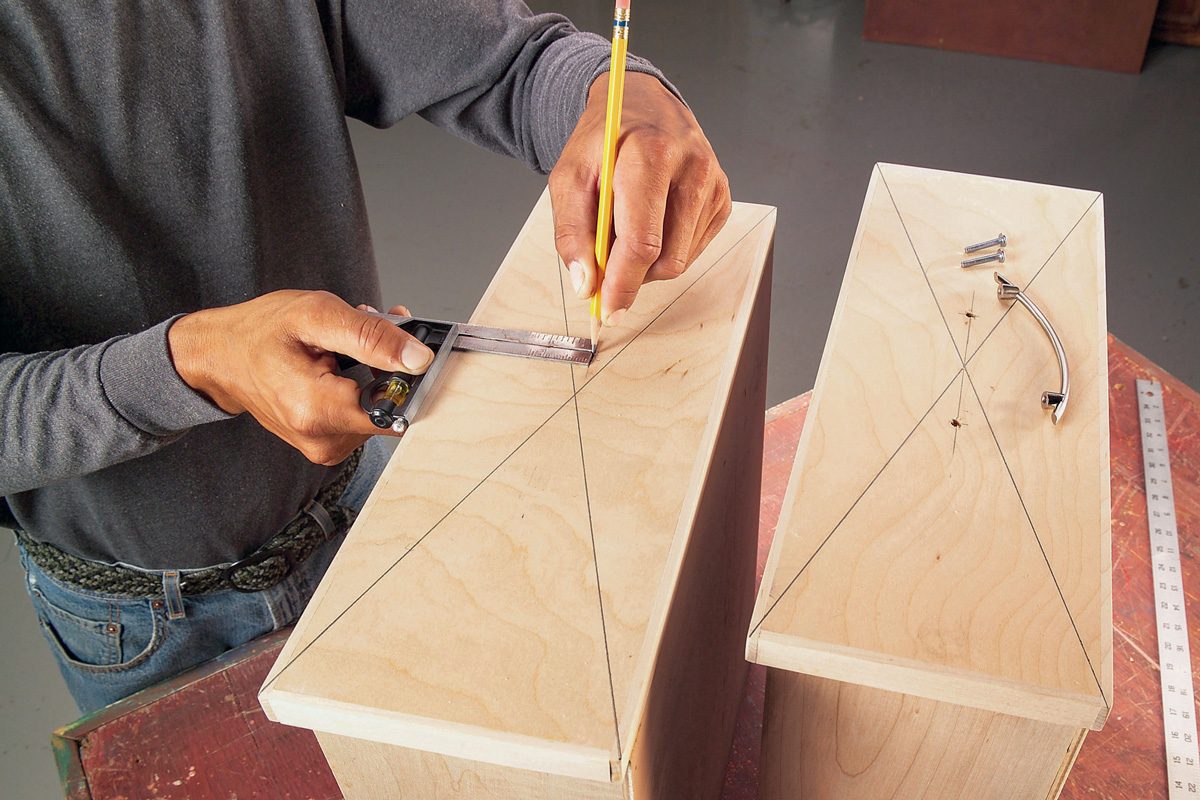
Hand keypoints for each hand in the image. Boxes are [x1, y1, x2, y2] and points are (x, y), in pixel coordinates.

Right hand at [168, 291, 429, 465]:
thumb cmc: (258, 332)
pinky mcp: (328, 444)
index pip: (398, 406)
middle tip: (367, 329)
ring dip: (375, 375)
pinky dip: (362, 387)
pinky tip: (342, 363)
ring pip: (380, 411)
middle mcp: (324, 440)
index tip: (402, 342)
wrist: (220, 358)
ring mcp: (326, 447)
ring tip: (344, 345)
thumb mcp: (316, 316)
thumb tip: (418, 359)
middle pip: (391, 407)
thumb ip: (371, 337)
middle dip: (389, 367)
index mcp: (318, 411)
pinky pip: (363, 417)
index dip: (410, 374)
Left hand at [550, 72, 731, 324]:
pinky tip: (652, 221)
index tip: (607, 308)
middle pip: (665, 259)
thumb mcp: (569, 177)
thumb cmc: (604, 142)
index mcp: (651, 155)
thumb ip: (572, 232)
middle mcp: (692, 168)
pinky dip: (666, 249)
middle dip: (632, 275)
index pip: (642, 241)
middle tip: (606, 264)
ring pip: (680, 260)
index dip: (623, 283)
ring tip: (627, 229)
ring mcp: (713, 184)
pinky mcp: (722, 198)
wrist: (641, 105)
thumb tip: (586, 284)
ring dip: (647, 262)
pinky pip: (692, 250)